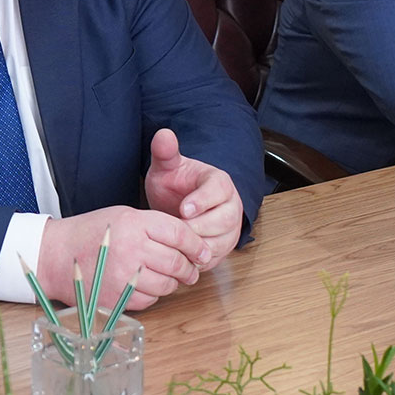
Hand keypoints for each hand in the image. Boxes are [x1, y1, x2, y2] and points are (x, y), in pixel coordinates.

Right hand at [39, 205, 208, 313]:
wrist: (56, 255)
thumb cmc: (92, 232)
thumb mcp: (124, 216)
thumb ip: (156, 227)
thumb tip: (190, 245)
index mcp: (135, 223)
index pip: (180, 234)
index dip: (197, 245)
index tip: (203, 252)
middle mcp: (132, 249)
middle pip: (177, 262)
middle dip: (189, 268)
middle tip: (190, 269)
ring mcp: (124, 276)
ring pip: (167, 284)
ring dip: (172, 283)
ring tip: (167, 277)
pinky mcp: (118, 297)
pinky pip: (150, 299)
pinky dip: (153, 294)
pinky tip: (144, 284)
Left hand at [142, 128, 242, 266]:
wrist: (179, 203)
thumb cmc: (175, 183)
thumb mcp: (167, 166)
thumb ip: (165, 152)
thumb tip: (163, 134)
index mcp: (220, 183)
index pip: (218, 192)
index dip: (202, 202)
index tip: (183, 209)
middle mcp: (231, 206)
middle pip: (224, 221)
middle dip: (198, 228)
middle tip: (176, 231)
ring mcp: (229, 229)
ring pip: (220, 243)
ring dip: (197, 246)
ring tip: (174, 244)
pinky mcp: (223, 248)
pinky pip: (214, 259)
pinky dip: (196, 260)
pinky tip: (178, 256)